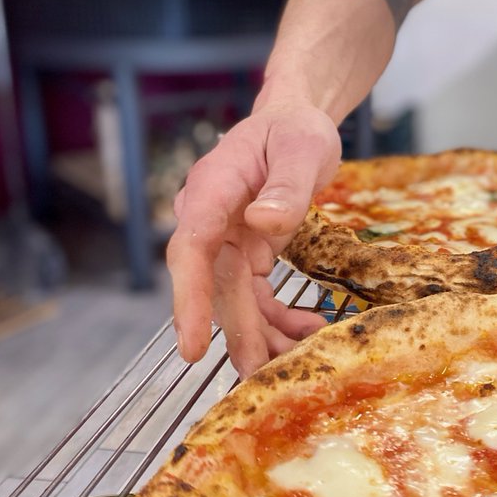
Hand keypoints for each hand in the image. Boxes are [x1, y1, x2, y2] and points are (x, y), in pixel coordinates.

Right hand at [166, 100, 341, 376]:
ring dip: (262, 333)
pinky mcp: (243, 252)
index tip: (192, 347)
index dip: (189, 301)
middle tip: (258, 375)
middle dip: (237, 333)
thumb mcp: (302, 149)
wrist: (294, 120)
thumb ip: (286, 187)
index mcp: (212, 189)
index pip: (191, 249)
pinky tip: (306, 330)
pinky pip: (253, 294)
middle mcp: (209, 218)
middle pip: (215, 285)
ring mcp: (224, 239)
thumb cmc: (295, 129)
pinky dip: (277, 317)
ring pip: (234, 299)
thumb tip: (262, 223)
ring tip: (296, 360)